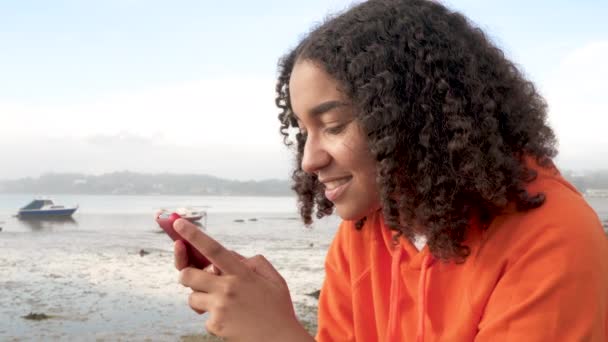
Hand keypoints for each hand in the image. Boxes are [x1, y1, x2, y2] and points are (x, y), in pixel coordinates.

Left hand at [172, 219, 312, 340]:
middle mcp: (227, 288)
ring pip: (192, 297)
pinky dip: (213, 316)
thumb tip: (232, 257)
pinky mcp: (215, 325)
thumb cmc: (278, 308)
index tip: (178, 223)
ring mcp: (220, 307)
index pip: (213, 249)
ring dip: (201, 298)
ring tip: (222, 303)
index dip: (194, 235)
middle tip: (196, 277)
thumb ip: (253, 262)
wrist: (280, 340)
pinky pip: (204, 315)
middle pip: (188, 275)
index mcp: (242, 273)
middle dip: (186, 274)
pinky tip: (232, 319)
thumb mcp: (273, 279)